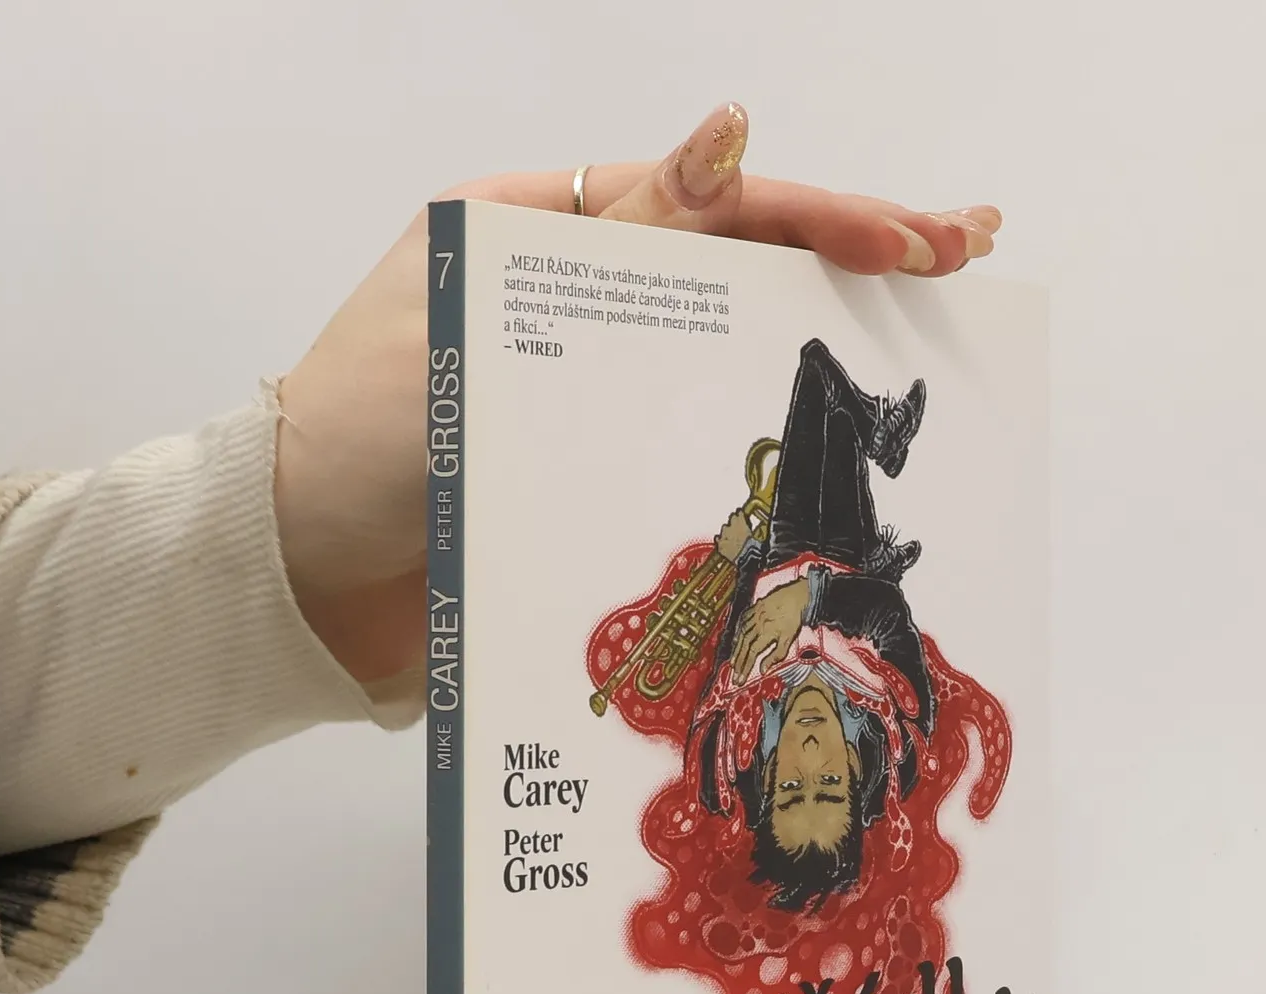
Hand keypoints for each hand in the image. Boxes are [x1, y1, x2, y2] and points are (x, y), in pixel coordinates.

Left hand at [273, 103, 1001, 684]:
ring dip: (823, 351)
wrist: (295, 588)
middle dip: (852, 261)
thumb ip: (615, 240)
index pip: (708, 206)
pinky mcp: (589, 477)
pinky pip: (692, 451)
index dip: (820, 217)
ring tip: (930, 344)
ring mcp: (588, 396)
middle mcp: (576, 309)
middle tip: (969, 256)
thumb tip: (732, 132)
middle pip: (735, 269)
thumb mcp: (484, 321)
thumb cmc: (357, 446)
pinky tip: (836, 459)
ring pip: (725, 357)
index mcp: (539, 239)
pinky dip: (765, 452)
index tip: (915, 241)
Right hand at [733, 580, 809, 679]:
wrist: (798, 595)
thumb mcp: (788, 639)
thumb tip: (763, 670)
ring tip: (733, 662)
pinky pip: (742, 621)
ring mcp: (754, 616)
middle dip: (739, 662)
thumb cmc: (795, 618)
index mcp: (766, 633)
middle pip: (745, 646)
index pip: (752, 654)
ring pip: (742, 635)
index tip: (740, 678)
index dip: (745, 667)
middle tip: (734, 675)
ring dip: (736, 650)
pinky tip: (736, 639)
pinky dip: (738, 631)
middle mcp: (757, 625)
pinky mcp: (755, 608)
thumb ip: (776, 655)